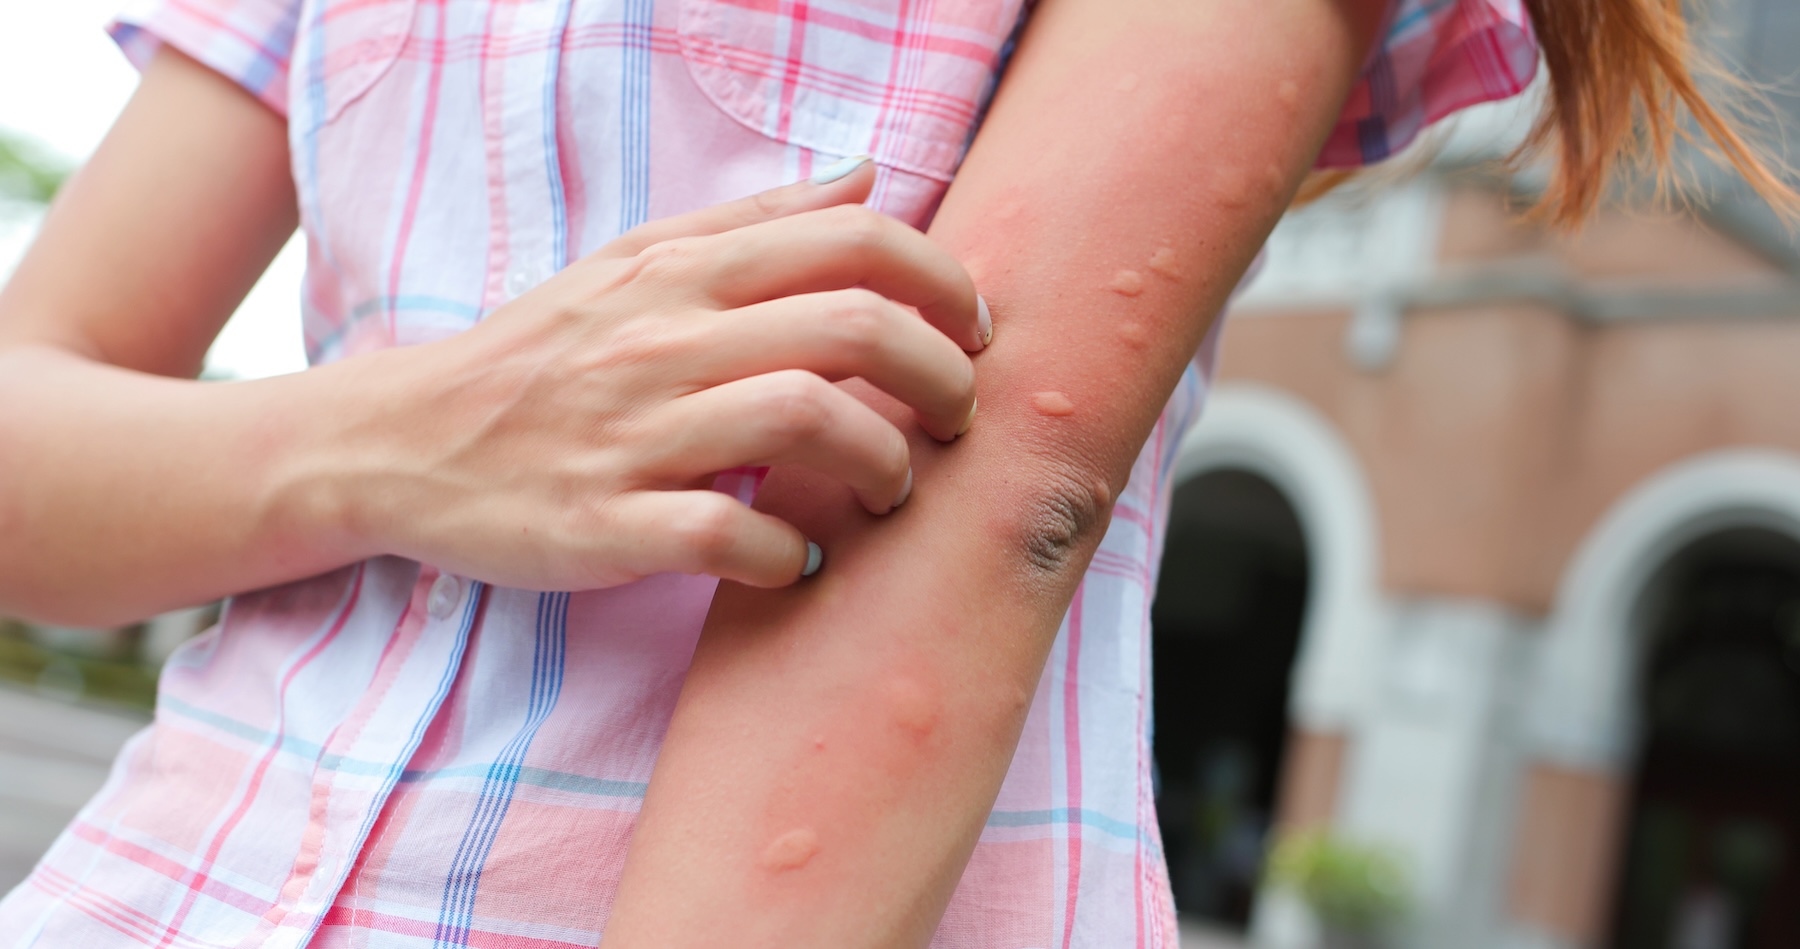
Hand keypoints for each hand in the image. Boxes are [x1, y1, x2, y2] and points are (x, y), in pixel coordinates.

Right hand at [310, 159, 984, 589]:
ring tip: (890, 488)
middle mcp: (665, 343)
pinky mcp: (605, 527)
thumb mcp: (636, 262)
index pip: (853, 244)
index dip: (943, 282)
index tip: (972, 330)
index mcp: (683, 275)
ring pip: (804, 423)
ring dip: (880, 464)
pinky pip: (726, 538)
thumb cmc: (542, 353)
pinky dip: (788, 556)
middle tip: (955, 417)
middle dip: (939, 377)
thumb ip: (757, 221)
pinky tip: (802, 561)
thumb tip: (869, 177)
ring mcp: (634, 436)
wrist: (404, 443)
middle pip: (852, 331)